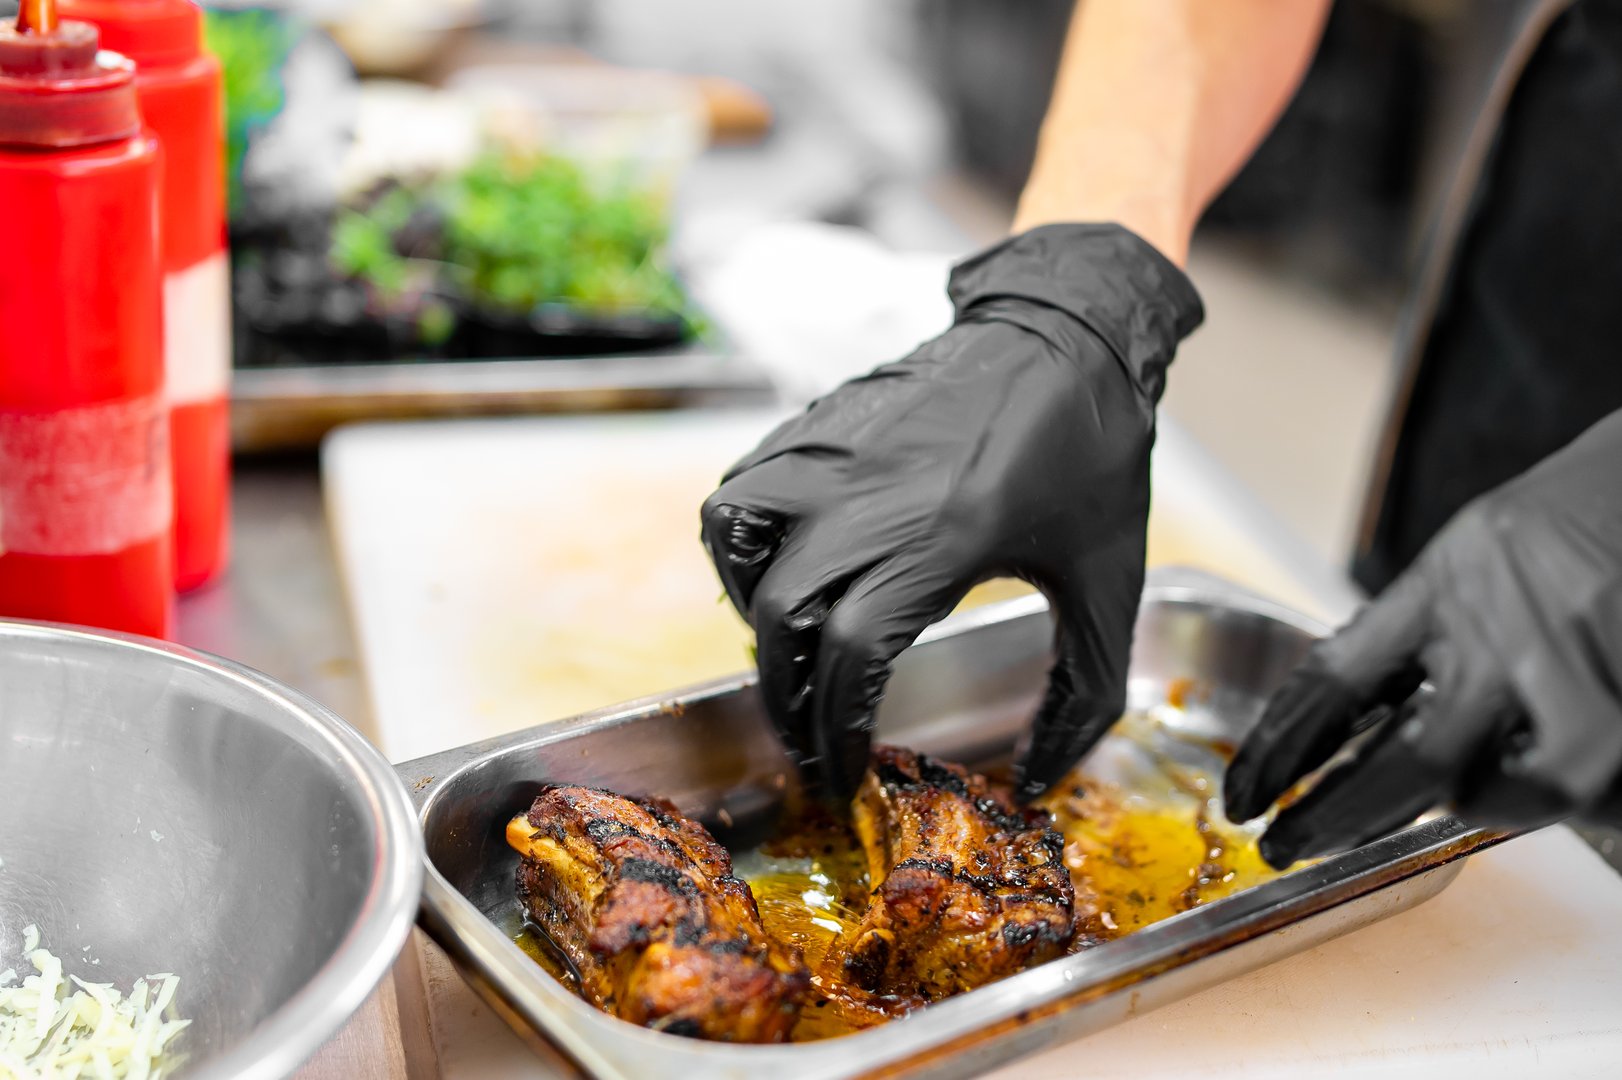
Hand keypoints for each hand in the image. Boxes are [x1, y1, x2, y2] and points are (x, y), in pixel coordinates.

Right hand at [701, 224, 1201, 799]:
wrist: (1069, 330)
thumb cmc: (1095, 454)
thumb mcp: (1113, 582)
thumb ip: (1085, 694)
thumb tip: (1037, 778)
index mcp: (945, 536)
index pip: (850, 654)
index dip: (835, 732)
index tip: (841, 772)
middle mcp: (871, 492)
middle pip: (779, 617)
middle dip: (785, 698)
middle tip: (809, 735)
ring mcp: (833, 449)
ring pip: (735, 543)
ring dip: (750, 609)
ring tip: (791, 643)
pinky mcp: (817, 421)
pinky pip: (740, 490)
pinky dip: (741, 543)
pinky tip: (788, 568)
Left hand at [1225, 409, 1621, 867]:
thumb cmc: (1586, 504)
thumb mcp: (1482, 551)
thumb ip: (1436, 632)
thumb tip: (1378, 727)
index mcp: (1452, 581)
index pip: (1339, 678)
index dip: (1281, 748)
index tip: (1247, 793)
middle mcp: (1509, 623)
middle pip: (1414, 760)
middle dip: (1341, 816)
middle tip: (1293, 844)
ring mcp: (1583, 664)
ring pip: (1528, 791)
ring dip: (1495, 807)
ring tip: (1480, 796)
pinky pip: (1598, 786)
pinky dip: (1583, 793)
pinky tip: (1576, 770)